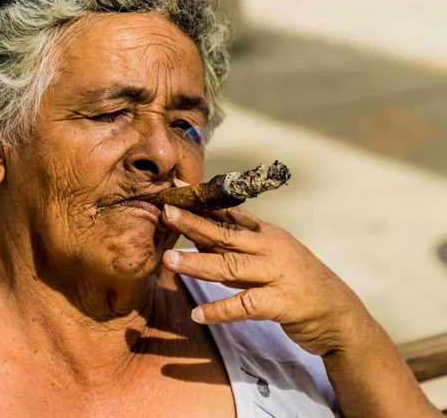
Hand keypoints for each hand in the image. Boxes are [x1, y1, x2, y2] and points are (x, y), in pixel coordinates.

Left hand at [161, 204, 374, 356]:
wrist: (339, 315)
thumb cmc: (297, 281)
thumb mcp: (271, 254)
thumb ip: (239, 244)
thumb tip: (200, 233)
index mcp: (267, 234)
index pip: (229, 215)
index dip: (201, 204)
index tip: (176, 192)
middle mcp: (272, 249)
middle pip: (227, 234)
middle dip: (194, 224)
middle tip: (167, 213)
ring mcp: (278, 275)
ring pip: (231, 266)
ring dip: (198, 263)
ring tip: (169, 261)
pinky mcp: (283, 303)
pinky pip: (246, 305)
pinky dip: (220, 310)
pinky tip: (198, 314)